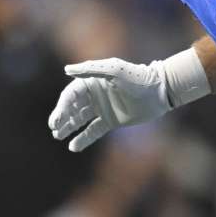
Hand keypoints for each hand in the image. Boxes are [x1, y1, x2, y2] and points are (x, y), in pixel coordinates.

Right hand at [49, 58, 172, 151]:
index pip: (71, 95)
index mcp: (92, 81)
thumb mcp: (114, 70)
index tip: (56, 120)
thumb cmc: (137, 77)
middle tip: (55, 129)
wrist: (160, 92)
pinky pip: (93, 131)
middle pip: (73, 108)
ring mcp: (103, 108)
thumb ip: (91, 69)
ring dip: (69, 127)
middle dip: (62, 118)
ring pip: (80, 119)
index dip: (62, 107)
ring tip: (58, 136)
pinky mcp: (111, 121)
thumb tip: (67, 70)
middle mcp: (95, 94)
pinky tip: (73, 147)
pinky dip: (83, 138)